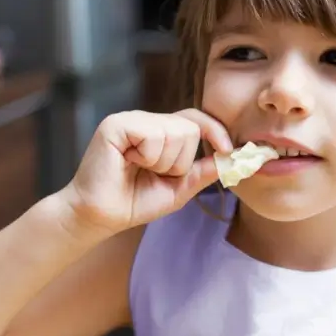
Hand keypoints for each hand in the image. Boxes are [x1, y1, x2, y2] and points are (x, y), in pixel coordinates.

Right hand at [65, 109, 233, 236]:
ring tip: (139, 170)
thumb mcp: (179, 188)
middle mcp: (146, 120)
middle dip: (180, 162)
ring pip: (175, 132)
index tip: (228, 150)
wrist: (101, 217)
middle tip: (154, 173)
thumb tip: (234, 158)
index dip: (216, 131)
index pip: (196, 118)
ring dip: (163, 163)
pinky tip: (128, 164)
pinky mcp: (116, 125)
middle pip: (190, 128)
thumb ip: (204, 171)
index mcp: (160, 131)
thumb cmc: (135, 202)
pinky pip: (153, 136)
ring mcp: (130, 120)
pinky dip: (147, 157)